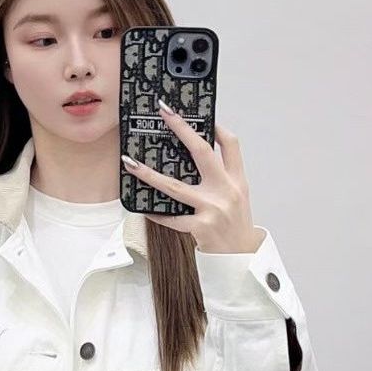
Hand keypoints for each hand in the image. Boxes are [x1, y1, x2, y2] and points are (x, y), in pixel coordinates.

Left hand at [121, 102, 259, 253]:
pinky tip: (145, 209)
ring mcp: (213, 208)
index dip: (216, 127)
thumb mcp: (237, 197)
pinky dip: (158, 214)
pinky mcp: (201, 227)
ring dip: (149, 175)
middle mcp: (226, 191)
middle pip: (202, 153)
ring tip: (130, 163)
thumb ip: (222, 179)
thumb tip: (196, 160)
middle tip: (165, 113)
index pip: (230, 144)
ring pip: (175, 187)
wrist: (241, 258)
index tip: (202, 116)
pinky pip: (172, 218)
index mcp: (237, 181)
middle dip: (182, 129)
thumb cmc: (236, 226)